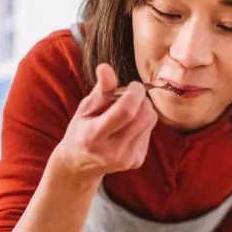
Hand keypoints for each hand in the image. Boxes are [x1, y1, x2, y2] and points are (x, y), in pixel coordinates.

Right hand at [53, 64, 157, 179]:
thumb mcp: (85, 108)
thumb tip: (106, 67)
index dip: (135, 93)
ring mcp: (126, 159)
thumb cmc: (81, 130)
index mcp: (94, 136)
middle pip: (143, 116)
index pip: (126, 111)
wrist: (80, 164)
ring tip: (126, 112)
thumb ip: (100, 90)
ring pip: (150, 121)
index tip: (133, 85)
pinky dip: (142, 123)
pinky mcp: (137, 161)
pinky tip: (128, 127)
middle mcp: (112, 151)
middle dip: (141, 99)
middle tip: (129, 96)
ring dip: (143, 110)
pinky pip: (150, 131)